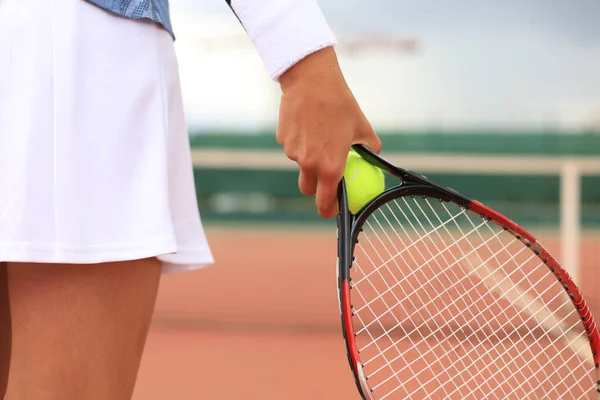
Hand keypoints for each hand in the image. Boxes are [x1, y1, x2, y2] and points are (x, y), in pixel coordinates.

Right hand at [277, 47, 381, 218]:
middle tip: (326, 175)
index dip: (329, 210)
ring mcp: (292, 152)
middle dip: (316, 188)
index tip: (334, 208)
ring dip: (309, 159)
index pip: (325, 203)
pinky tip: (309, 123)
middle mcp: (308, 164)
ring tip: (320, 134)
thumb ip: (369, 150)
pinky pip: (292, 148)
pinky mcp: (282, 139)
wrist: (311, 80)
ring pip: (301, 165)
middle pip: (308, 189)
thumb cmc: (341, 104)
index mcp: (330, 166)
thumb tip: (373, 162)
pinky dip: (300, 142)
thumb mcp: (363, 128)